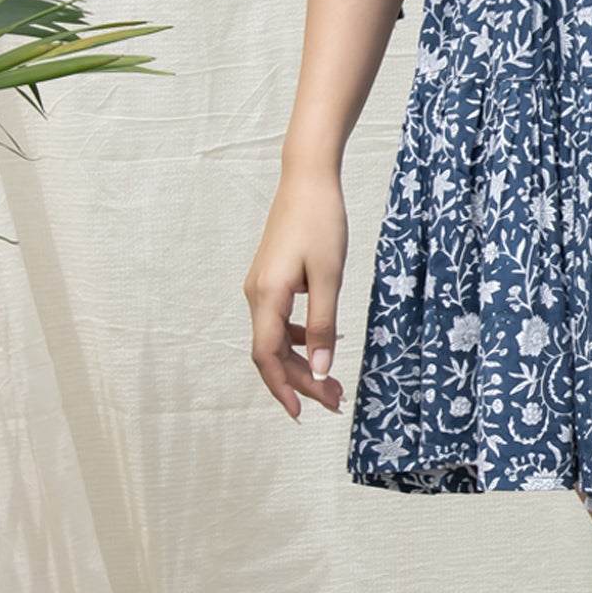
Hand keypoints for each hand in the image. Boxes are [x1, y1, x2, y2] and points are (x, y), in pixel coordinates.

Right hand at [246, 156, 348, 418]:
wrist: (307, 180)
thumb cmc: (320, 222)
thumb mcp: (329, 276)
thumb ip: (323, 324)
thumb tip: (322, 368)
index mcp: (267, 297)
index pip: (267, 356)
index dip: (284, 388)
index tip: (304, 413)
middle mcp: (256, 296)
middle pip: (272, 353)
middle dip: (302, 381)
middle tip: (335, 402)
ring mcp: (261, 288)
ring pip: (276, 339)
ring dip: (302, 363)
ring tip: (333, 382)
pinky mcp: (270, 280)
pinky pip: (279, 321)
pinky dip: (300, 338)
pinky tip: (325, 341)